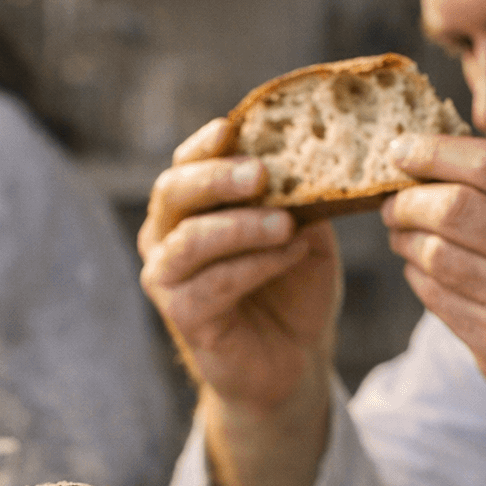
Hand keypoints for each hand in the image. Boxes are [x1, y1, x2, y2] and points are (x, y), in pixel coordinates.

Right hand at [137, 118, 342, 485]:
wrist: (293, 359)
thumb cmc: (293, 286)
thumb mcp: (303, 229)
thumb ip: (299, 194)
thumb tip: (318, 153)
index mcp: (191, 205)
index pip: (186, 163)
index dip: (205, 144)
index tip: (233, 126)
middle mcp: (167, 236)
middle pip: (174, 193)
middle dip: (217, 178)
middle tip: (261, 173)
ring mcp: (168, 278)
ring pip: (190, 240)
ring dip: (240, 226)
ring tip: (285, 222)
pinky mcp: (182, 316)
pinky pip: (212, 284)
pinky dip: (254, 265)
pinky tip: (291, 253)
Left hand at [382, 134, 485, 481]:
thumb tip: (436, 162)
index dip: (434, 150)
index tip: (400, 149)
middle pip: (451, 207)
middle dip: (408, 201)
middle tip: (393, 204)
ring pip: (435, 254)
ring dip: (405, 240)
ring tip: (402, 236)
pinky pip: (435, 297)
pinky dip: (417, 276)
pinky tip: (421, 270)